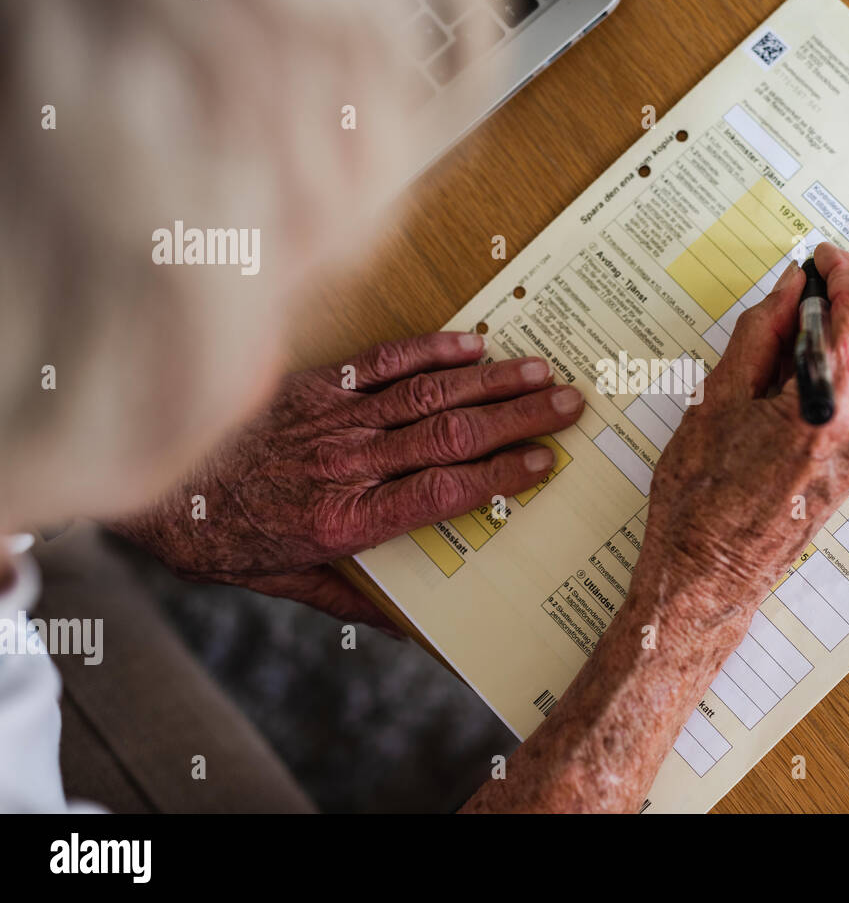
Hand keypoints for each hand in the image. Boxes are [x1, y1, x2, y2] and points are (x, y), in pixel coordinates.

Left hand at [105, 332, 584, 629]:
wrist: (154, 484)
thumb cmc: (222, 538)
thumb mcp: (284, 584)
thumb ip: (351, 600)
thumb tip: (410, 632)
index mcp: (347, 520)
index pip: (442, 492)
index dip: (499, 475)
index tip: (545, 464)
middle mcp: (348, 465)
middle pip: (450, 435)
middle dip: (517, 420)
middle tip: (568, 405)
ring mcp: (334, 420)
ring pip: (428, 395)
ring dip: (491, 382)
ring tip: (541, 371)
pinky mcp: (317, 387)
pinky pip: (383, 364)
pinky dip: (431, 351)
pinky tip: (473, 342)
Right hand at [639, 242, 848, 617]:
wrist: (709, 575)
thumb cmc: (701, 499)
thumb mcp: (718, 398)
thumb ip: (763, 333)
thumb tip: (792, 288)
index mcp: (829, 404)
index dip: (845, 268)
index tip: (820, 257)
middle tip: (807, 292)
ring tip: (795, 336)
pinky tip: (799, 374)